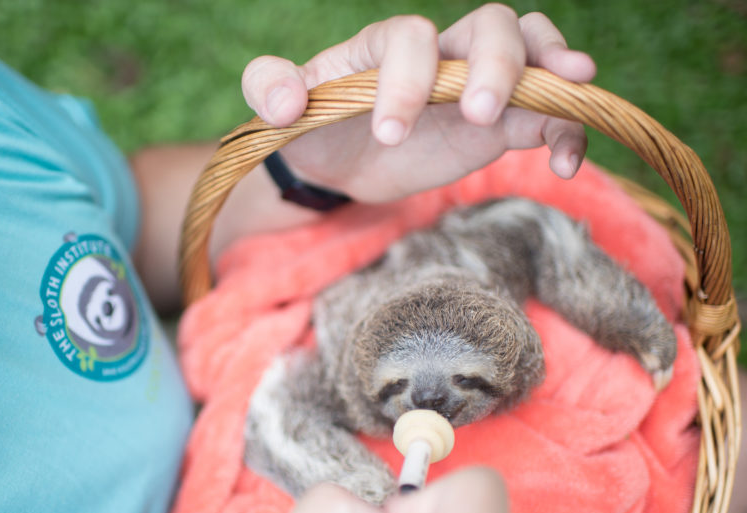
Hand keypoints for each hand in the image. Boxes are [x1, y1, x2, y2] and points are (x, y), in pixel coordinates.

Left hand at [241, 4, 596, 201]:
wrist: (340, 159)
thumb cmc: (315, 124)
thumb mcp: (279, 110)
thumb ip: (269, 89)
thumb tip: (288, 101)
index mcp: (386, 46)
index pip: (411, 37)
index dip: (408, 78)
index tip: (390, 131)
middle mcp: (441, 54)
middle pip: (490, 25)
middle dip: (493, 63)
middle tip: (477, 114)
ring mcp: (476, 85)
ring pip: (530, 52)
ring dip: (550, 72)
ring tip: (566, 95)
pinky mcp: (500, 124)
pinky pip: (547, 113)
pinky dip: (567, 129)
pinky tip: (566, 164)